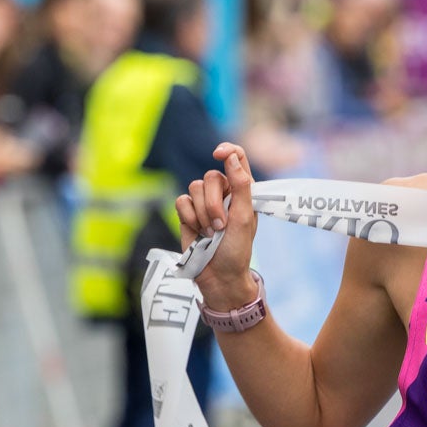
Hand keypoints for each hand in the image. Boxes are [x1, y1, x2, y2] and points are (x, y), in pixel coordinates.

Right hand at [176, 143, 260, 307]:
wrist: (219, 276)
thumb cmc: (237, 249)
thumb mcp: (245, 218)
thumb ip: (241, 186)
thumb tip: (232, 156)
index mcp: (243, 190)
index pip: (236, 157)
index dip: (227, 151)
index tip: (218, 154)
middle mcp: (223, 192)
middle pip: (211, 176)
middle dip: (213, 202)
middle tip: (221, 225)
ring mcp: (204, 202)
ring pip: (194, 188)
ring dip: (203, 213)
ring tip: (212, 233)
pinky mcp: (187, 213)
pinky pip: (181, 201)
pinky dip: (190, 217)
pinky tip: (198, 232)